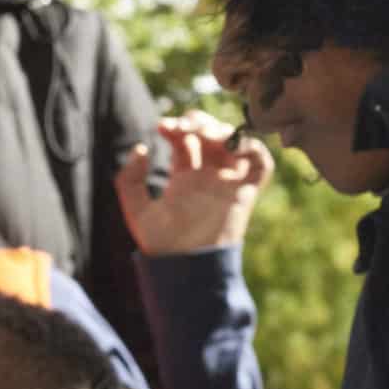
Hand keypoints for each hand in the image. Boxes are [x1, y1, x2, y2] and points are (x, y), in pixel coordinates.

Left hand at [118, 112, 274, 254]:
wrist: (187, 266)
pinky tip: (232, 145)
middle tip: (185, 126)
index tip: (162, 127)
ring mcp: (228, 183)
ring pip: (234, 143)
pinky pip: (260, 163)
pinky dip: (253, 147)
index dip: (176, 126)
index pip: (185, 140)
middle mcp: (207, 177)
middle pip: (211, 135)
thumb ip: (129, 180)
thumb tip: (142, 148)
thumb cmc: (162, 245)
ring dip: (222, 129)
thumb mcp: (136, 210)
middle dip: (199, 122)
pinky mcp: (245, 192)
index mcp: (184, 177)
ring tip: (204, 132)